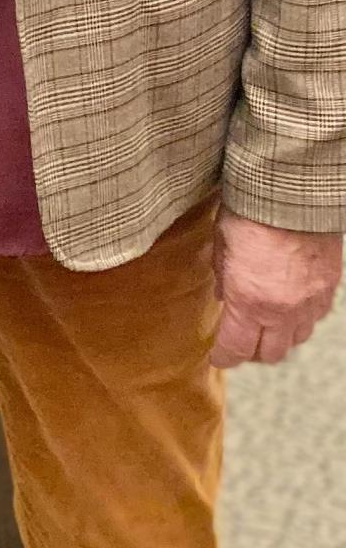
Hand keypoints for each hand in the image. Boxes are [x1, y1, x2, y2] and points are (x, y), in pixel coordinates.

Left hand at [210, 211, 341, 368]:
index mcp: (249, 300)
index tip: (218, 357)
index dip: (224, 357)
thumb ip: (222, 276)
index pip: (236, 348)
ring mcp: (310, 301)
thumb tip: (222, 297)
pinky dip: (301, 319)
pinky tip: (290, 307)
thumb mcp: (221, 242)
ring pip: (296, 339)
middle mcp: (282, 310)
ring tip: (265, 326)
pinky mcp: (329, 288)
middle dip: (253, 352)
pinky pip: (316, 318)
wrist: (294, 190)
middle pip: (270, 354)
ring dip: (280, 337)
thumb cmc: (251, 210)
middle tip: (240, 342)